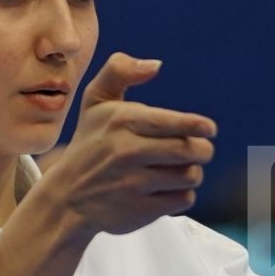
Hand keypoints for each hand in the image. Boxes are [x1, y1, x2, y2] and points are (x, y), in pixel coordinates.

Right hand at [37, 53, 216, 238]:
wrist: (66, 197)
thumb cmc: (89, 143)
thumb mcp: (94, 101)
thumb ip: (119, 70)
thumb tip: (156, 64)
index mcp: (120, 121)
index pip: (172, 123)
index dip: (197, 126)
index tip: (208, 129)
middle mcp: (126, 152)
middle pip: (189, 150)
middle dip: (202, 149)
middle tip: (198, 150)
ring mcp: (133, 184)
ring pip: (190, 175)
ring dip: (192, 172)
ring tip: (179, 168)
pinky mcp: (140, 211)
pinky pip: (183, 199)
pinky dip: (182, 193)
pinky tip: (168, 188)